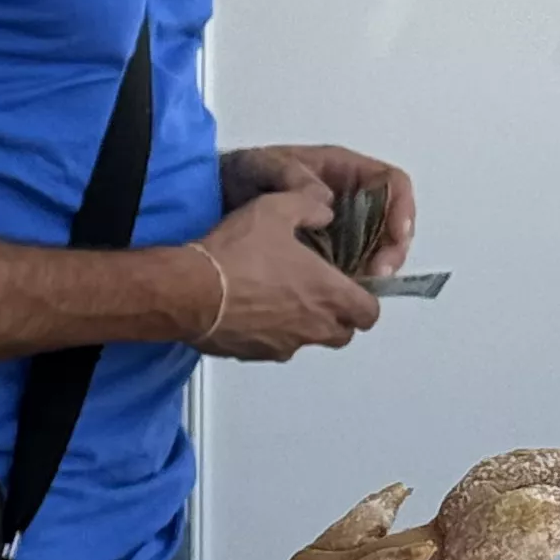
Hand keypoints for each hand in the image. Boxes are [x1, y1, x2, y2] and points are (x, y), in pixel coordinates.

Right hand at [187, 179, 379, 360]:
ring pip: (306, 341)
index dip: (364, 300)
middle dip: (337, 317)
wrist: (189, 290)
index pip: (369, 313)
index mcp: (328, 294)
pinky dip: (267, 333)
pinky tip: (247, 310)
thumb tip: (323, 210)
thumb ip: (309, 205)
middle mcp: (312, 326)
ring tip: (277, 298)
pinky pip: (271, 347)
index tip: (350, 286)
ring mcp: (283, 345)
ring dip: (301, 325)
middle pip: (343, 333)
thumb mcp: (276, 209)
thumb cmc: (237, 254)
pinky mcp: (253, 354)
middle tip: (316, 292)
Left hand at [220, 144, 416, 274]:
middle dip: (391, 250)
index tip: (397, 235)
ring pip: (374, 252)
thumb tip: (327, 201)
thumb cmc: (241, 176)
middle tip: (377, 273)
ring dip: (373, 271)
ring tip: (358, 288)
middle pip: (390, 225)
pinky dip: (349, 284)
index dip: (401, 208)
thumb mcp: (264, 166)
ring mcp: (339, 229)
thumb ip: (294, 177)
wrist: (212, 200)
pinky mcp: (325, 255)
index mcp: (343, 173)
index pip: (392, 184)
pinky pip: (349, 270)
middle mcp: (349, 201)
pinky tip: (336, 293)